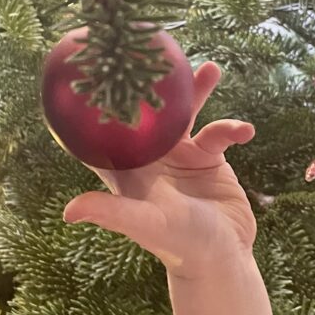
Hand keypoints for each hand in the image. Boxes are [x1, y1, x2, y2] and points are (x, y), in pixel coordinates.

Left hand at [63, 63, 255, 279]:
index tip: (93, 73)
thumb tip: (69, 211)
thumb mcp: (146, 224)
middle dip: (152, 84)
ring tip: (210, 69)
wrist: (223, 260)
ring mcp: (182, 156)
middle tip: (159, 54)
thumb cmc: (178, 245)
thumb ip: (112, 212)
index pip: (105, 134)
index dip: (96, 107)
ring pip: (185, 114)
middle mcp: (153, 157)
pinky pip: (219, 132)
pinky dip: (232, 128)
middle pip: (148, 112)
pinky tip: (245, 131)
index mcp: (129, 169)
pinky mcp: (210, 160)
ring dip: (196, 92)